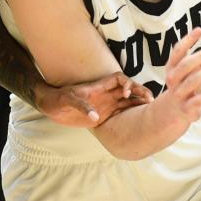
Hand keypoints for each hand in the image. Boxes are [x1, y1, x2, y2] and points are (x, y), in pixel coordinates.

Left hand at [37, 72, 153, 127]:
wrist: (50, 107)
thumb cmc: (58, 99)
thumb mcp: (67, 100)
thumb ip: (81, 106)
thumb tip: (95, 116)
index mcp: (99, 87)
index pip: (118, 79)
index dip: (126, 83)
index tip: (126, 93)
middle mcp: (105, 95)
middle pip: (128, 90)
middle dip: (140, 92)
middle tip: (149, 100)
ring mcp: (106, 105)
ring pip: (128, 102)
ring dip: (138, 104)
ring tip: (150, 110)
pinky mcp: (104, 116)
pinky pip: (121, 114)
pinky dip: (131, 116)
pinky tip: (139, 121)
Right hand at [159, 27, 200, 130]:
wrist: (171, 113)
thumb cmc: (183, 87)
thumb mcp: (190, 72)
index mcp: (171, 68)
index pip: (177, 51)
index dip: (188, 40)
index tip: (199, 30)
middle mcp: (172, 80)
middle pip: (185, 65)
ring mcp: (178, 94)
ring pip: (191, 82)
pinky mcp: (187, 108)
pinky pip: (197, 101)